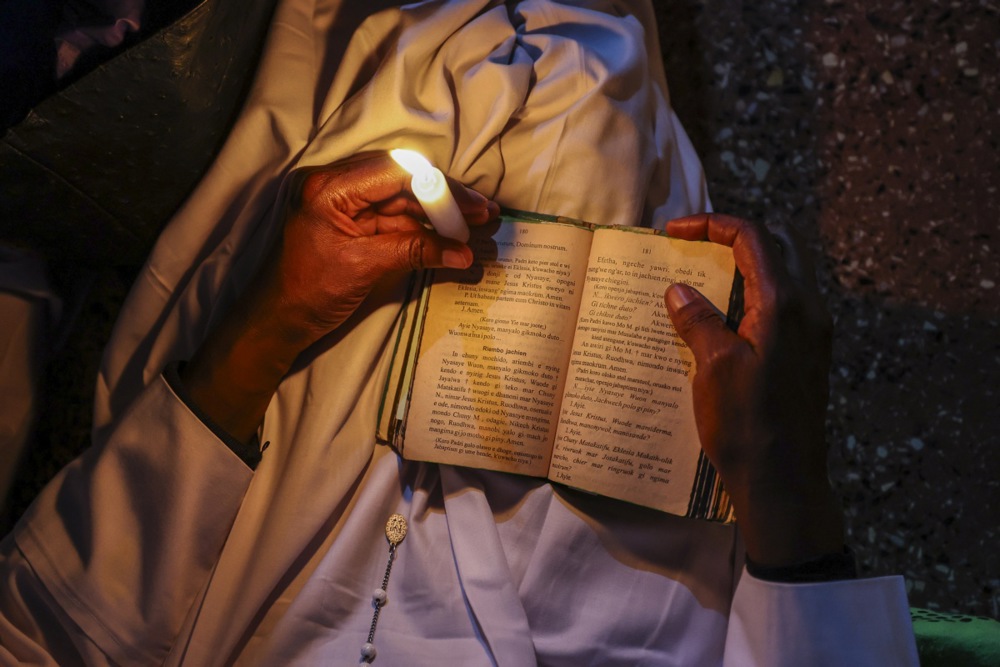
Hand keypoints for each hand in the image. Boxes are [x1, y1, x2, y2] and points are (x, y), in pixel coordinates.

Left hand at [261, 153, 497, 347]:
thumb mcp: (363, 268)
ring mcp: (345, 204)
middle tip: (482, 212)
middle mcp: (336, 186)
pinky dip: (423, 230)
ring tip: (475, 226)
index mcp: (329, 187)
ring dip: (438, 214)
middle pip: (402, 180)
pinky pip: (394, 219)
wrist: (275, 322)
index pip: (395, 170)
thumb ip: (414, 251)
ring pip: (402, 200)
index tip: (469, 205)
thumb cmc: (306, 293)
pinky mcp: (353, 224)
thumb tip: (461, 253)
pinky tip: (450, 239)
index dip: (438, 186)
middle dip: (444, 197)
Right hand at [664, 213, 843, 566]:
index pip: (753, 237)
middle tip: (693, 247)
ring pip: (781, 275)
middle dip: (733, 237)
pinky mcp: (807, 354)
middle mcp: (807, 309)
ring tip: (701, 279)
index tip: (673, 232)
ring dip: (743, 266)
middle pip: (776, 246)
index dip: (711, 225)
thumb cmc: (747, 424)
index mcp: (783, 304)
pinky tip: (720, 319)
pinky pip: (781, 305)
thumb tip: (678, 289)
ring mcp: (812, 332)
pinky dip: (751, 295)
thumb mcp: (713, 367)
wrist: (784, 480)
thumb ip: (698, 320)